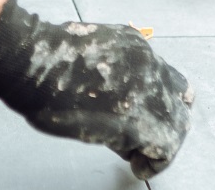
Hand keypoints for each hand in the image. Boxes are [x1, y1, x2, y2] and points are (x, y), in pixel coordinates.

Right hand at [0, 0, 193, 178]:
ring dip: (162, 141)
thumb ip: (112, 63)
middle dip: (168, 120)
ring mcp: (148, 94)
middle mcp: (150, 67)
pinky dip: (154, 162)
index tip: (148, 113)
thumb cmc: (48, 57)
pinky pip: (163, 148)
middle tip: (150, 139)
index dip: (161, 99)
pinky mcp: (140, 122)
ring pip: (176, 125)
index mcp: (137, 46)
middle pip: (178, 99)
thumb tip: (113, 84)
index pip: (166, 76)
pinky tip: (139, 167)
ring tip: (142, 156)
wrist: (36, 65)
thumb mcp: (92, 47)